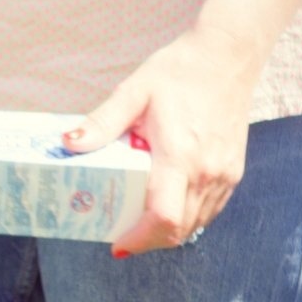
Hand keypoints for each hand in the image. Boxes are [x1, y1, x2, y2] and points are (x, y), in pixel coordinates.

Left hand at [63, 26, 264, 255]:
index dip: (139, 238)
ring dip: (167, 233)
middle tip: (120, 236)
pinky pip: (210, 210)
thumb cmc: (179, 72)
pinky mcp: (234, 171)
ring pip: (196, 224)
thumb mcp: (133, 92)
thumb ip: (102, 122)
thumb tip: (68, 144)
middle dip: (147, 241)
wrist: (227, 57)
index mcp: (180, 156)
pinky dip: (188, 218)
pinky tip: (166, 208)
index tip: (117, 243)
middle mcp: (208, 171)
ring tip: (139, 225)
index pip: (164, 217)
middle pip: (178, 230)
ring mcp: (225, 174)